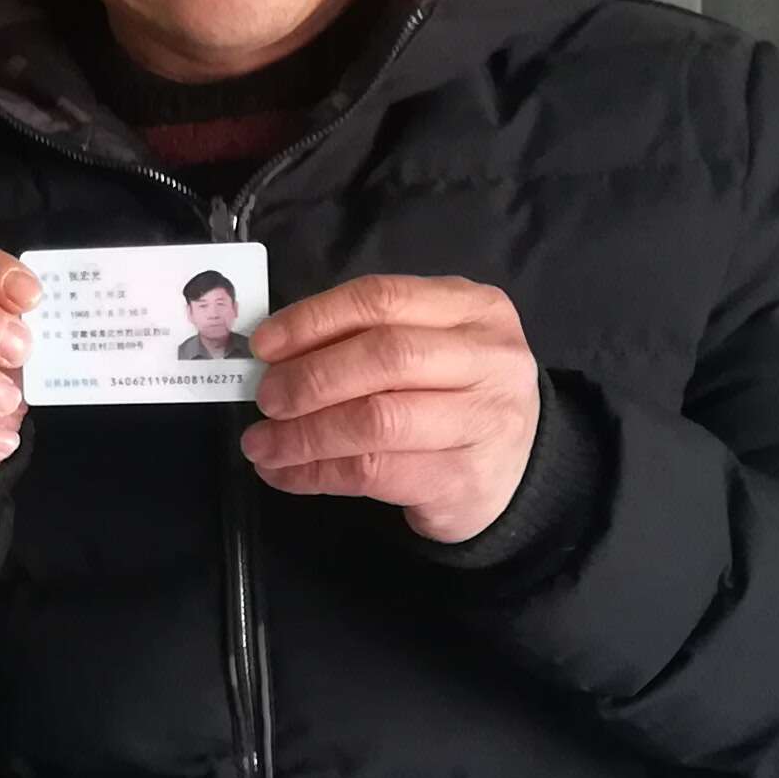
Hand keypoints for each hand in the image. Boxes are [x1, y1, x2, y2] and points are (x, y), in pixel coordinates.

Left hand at [242, 275, 541, 544]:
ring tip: (262, 444)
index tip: (264, 345)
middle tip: (266, 399)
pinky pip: (374, 472)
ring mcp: (484, 421)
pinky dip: (316, 472)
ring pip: (377, 420)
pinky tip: (284, 473)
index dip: (314, 319)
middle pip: (384, 356)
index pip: (382, 298)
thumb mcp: (430, 345)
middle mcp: (489, 358)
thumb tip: (273, 352)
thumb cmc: (454, 395)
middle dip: (310, 378)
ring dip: (304, 434)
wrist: (517, 471)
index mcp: (474, 307)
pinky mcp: (464, 478)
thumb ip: (367, 337)